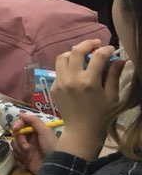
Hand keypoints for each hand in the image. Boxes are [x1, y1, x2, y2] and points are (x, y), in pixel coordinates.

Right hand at [12, 113, 58, 174]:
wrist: (55, 166)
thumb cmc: (51, 146)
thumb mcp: (45, 131)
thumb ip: (33, 120)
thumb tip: (21, 114)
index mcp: (36, 132)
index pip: (22, 124)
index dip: (18, 125)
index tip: (15, 128)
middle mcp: (30, 139)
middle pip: (17, 134)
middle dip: (20, 139)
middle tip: (26, 146)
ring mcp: (27, 149)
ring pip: (14, 143)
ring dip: (19, 147)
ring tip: (27, 153)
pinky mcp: (24, 158)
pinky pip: (15, 153)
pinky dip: (18, 154)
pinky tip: (24, 158)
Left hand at [53, 40, 124, 160]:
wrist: (81, 131)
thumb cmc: (101, 115)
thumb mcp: (112, 97)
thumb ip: (114, 76)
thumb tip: (120, 60)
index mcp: (89, 82)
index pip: (97, 57)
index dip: (106, 50)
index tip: (111, 49)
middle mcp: (72, 78)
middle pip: (76, 51)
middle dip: (87, 44)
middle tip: (96, 44)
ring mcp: (61, 81)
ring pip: (62, 57)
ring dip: (73, 52)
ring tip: (83, 54)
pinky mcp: (54, 86)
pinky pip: (59, 69)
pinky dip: (67, 64)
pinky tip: (75, 68)